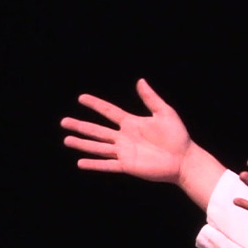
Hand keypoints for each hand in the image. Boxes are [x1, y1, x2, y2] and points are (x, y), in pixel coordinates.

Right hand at [62, 79, 195, 184]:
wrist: (184, 159)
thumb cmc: (178, 136)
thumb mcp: (165, 113)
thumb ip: (151, 98)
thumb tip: (140, 81)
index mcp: (132, 123)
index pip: (109, 111)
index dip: (95, 104)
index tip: (81, 98)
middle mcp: (124, 137)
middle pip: (97, 130)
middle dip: (80, 126)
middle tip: (63, 122)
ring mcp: (124, 152)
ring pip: (98, 147)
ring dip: (82, 144)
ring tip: (66, 140)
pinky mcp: (127, 166)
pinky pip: (107, 164)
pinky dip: (94, 164)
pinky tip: (80, 163)